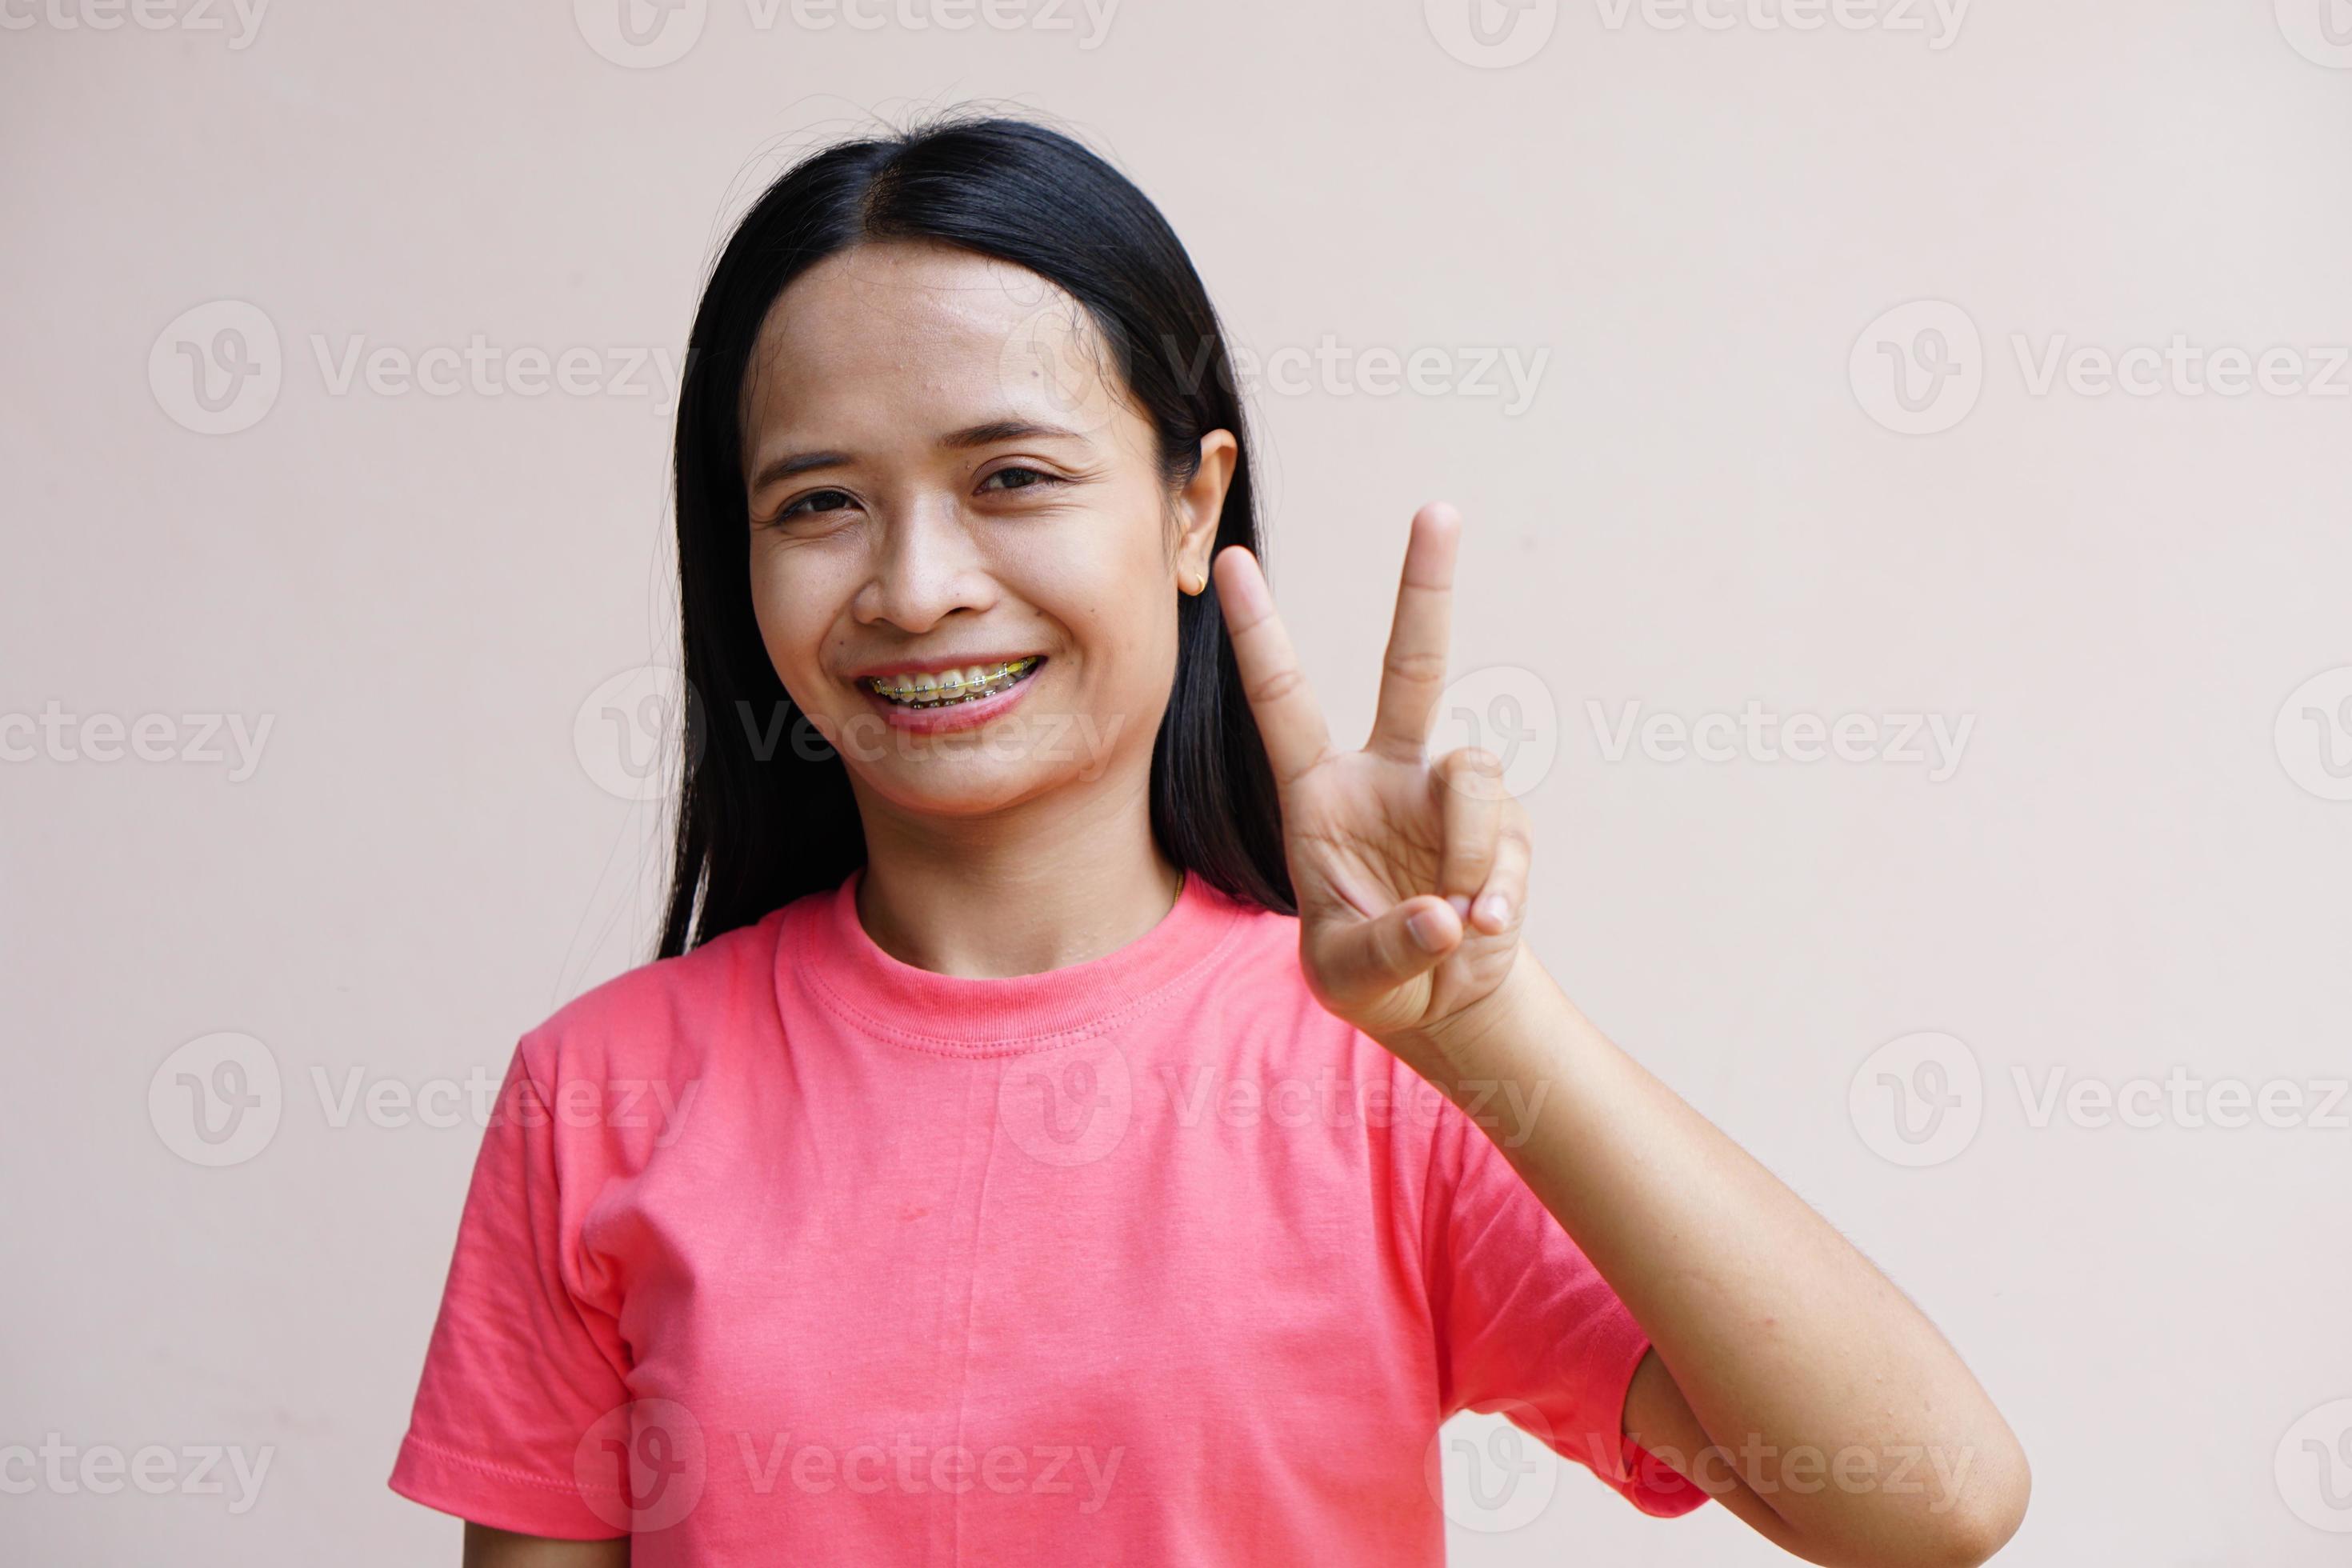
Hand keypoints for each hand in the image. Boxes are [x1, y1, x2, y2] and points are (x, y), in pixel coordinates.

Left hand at [1213, 502, 1533, 1069]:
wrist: (1441, 1001)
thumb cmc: (1370, 976)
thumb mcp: (1347, 976)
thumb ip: (1387, 945)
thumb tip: (1448, 913)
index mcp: (1318, 791)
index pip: (1283, 699)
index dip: (1259, 631)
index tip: (1229, 558)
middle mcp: (1388, 773)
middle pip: (1415, 665)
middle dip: (1426, 586)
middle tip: (1438, 509)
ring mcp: (1450, 796)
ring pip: (1472, 773)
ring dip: (1465, 848)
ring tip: (1452, 916)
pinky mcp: (1505, 828)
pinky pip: (1507, 843)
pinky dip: (1496, 895)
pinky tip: (1480, 928)